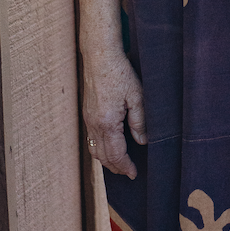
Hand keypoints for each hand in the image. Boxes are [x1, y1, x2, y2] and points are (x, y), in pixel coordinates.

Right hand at [82, 47, 146, 177]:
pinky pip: (91, 139)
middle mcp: (94, 124)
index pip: (116, 154)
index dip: (125, 166)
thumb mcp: (137, 96)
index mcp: (107, 123)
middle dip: (115, 167)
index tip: (134, 174)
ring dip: (106, 160)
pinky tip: (108, 147)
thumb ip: (140, 121)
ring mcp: (88, 119)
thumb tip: (142, 141)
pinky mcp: (87, 113)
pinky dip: (99, 149)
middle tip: (128, 173)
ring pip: (94, 149)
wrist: (99, 57)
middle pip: (102, 156)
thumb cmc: (119, 73)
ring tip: (119, 164)